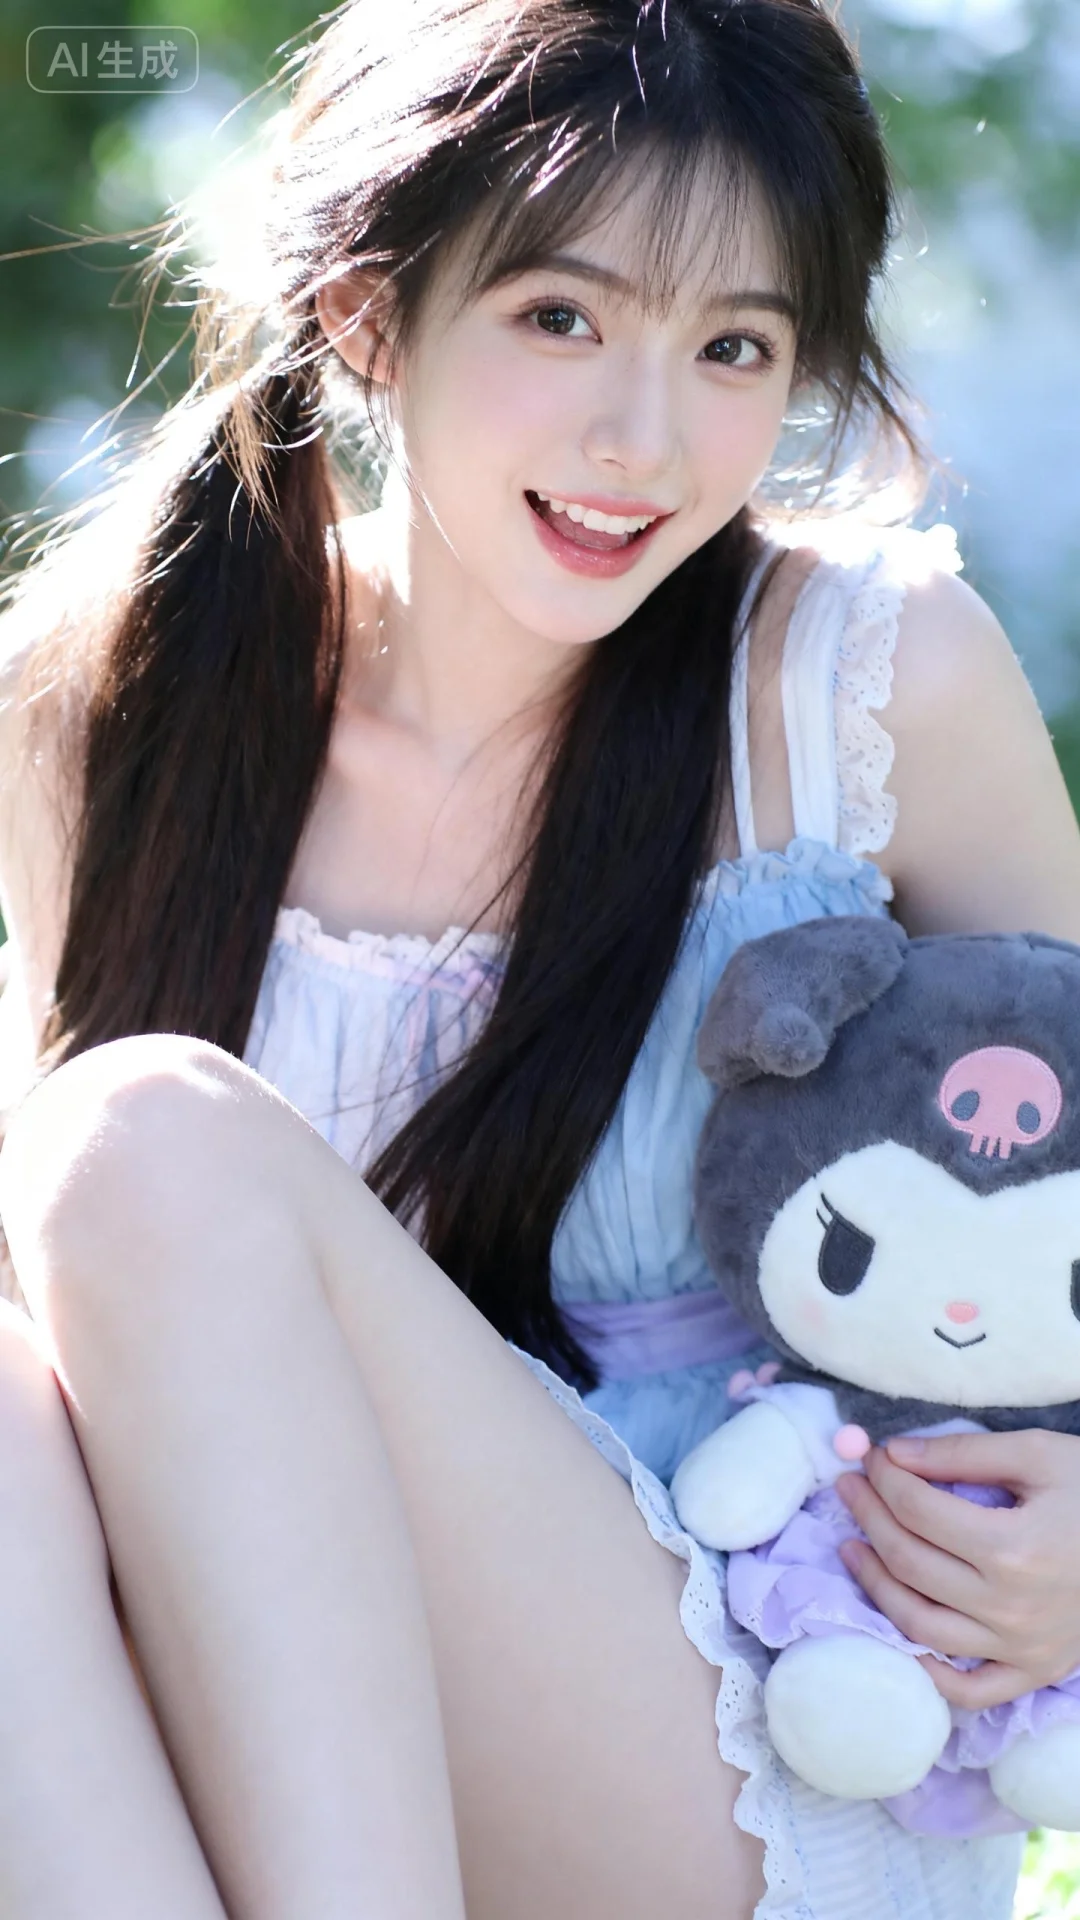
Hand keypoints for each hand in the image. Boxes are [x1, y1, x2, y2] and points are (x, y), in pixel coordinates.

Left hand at [835, 1429, 1079, 1709]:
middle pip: (909, 1562)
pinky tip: (897, 1629)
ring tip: (852, 1548)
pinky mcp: (1031, 1674)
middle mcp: (1009, 1607)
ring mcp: (1019, 1649)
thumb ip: (964, 1452)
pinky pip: (966, 1690)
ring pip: (919, 1625)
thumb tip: (896, 1454)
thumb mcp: (1039, 1455)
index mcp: (1013, 1548)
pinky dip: (924, 1669)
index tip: (871, 1458)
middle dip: (868, 1518)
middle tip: (850, 1489)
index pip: (917, 1511)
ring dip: (873, 1584)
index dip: (884, 1479)